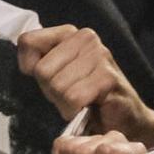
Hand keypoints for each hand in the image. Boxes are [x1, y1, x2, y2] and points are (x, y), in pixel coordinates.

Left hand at [16, 25, 153, 144]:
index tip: (50, 78)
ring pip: (57, 86)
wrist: (125, 119)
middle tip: (70, 95)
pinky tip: (87, 109)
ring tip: (81, 102)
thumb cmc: (87, 97)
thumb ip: (40, 62)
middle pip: (42, 70)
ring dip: (64, 104)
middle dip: (51, 91)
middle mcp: (86, 37)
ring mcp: (100, 56)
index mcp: (70, 34)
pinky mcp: (108, 77)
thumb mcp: (57, 75)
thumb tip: (27, 64)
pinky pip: (73, 98)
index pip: (28, 41)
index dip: (30, 68)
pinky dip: (74, 110)